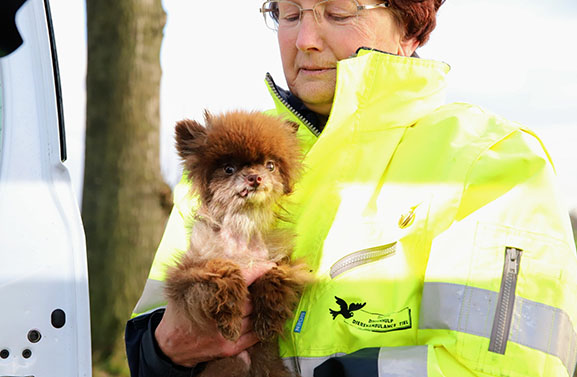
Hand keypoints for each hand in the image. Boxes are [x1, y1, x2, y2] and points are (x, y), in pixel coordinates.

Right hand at [154, 261, 274, 367]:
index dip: (257, 271)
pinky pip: (254, 336)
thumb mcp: (185, 288)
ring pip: (255, 316)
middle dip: (257, 291)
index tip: (269, 266)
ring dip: (260, 308)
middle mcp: (218, 316)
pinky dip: (261, 326)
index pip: (241, 280)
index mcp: (208, 296)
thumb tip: (205, 244)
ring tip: (262, 300)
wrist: (170, 346)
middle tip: (262, 285)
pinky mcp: (229, 348)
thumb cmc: (180, 313)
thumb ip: (199, 270)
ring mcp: (225, 334)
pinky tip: (261, 318)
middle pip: (251, 299)